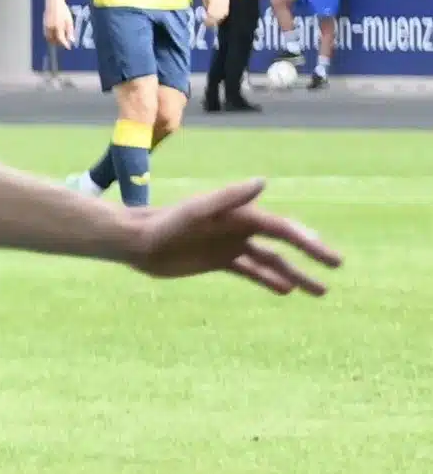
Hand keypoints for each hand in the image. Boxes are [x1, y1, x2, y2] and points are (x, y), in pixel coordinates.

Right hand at [42, 0, 71, 50]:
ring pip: (49, 37)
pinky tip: (55, 34)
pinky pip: (46, 33)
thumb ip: (70, 31)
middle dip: (58, 43)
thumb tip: (72, 40)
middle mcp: (51, 28)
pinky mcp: (44, 25)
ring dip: (53, 40)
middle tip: (64, 43)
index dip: (65, 44)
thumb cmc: (63, 11)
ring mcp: (46, 26)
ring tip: (59, 39)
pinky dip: (50, 36)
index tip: (68, 47)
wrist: (54, 3)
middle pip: (53, 40)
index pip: (61, 39)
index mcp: (58, 26)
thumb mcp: (69, 20)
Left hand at [125, 177, 341, 298]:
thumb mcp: (196, 211)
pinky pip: (250, 271)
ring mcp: (232, 245)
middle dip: (311, 254)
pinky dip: (267, 280)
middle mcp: (242, 228)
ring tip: (319, 291)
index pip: (284, 229)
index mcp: (242, 215)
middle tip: (337, 267)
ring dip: (295, 274)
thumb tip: (262, 182)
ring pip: (271, 261)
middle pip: (285, 243)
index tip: (329, 258)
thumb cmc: (165, 223)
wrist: (137, 241)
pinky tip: (285, 290)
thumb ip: (229, 198)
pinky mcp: (219, 261)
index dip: (309, 242)